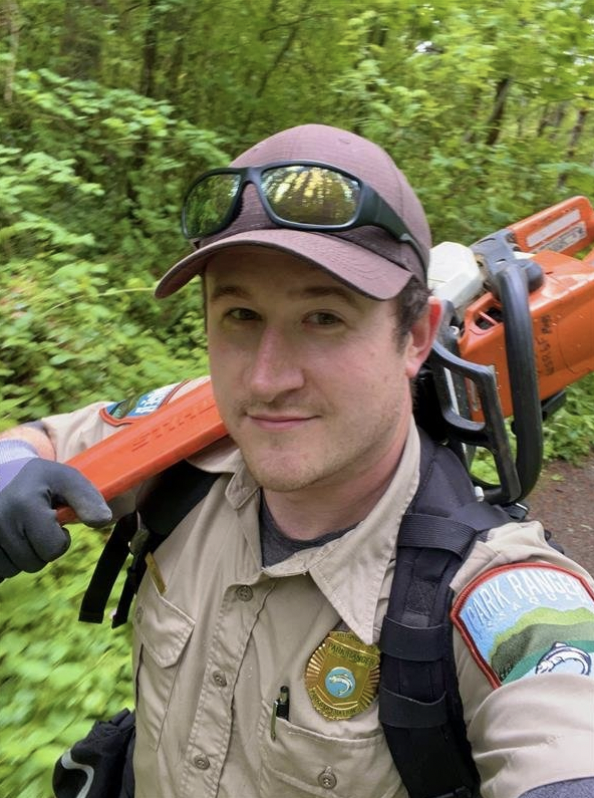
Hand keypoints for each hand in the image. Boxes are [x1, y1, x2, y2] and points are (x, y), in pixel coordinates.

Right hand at [0, 442, 111, 576]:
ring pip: (14, 569)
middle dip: (42, 548)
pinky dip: (6, 558)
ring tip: (21, 530)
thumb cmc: (42, 480)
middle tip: (37, 525)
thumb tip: (103, 520)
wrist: (5, 474)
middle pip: (33, 563)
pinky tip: (8, 539)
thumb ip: (88, 499)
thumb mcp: (68, 480)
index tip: (55, 521)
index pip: (53, 549)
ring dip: (23, 554)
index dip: (61, 539)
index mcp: (24, 504)